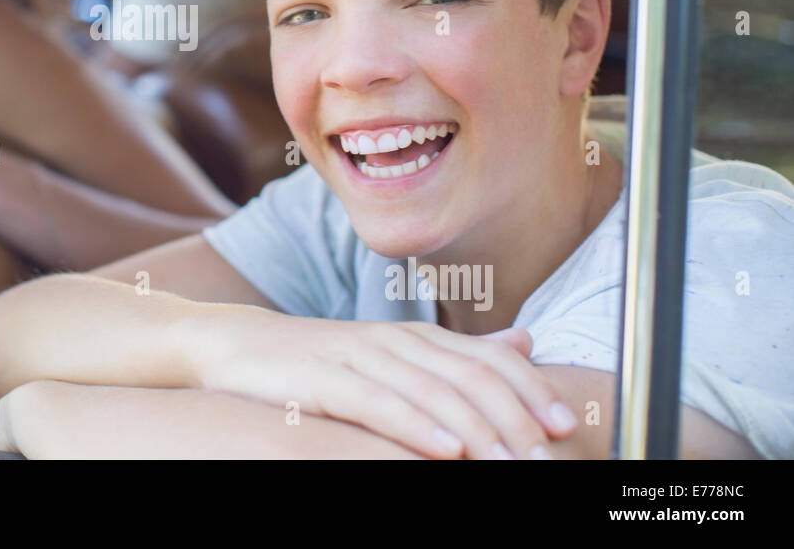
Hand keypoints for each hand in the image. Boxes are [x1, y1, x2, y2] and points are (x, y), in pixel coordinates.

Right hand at [193, 312, 576, 459]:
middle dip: (514, 418)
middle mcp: (392, 341)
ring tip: (510, 463)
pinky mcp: (322, 379)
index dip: (528, 389)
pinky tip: (447, 451)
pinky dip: (417, 427)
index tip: (562, 424)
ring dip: (478, 430)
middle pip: (468, 376)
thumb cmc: (319, 360)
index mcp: (414, 337)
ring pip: (431, 391)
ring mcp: (357, 356)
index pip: (485, 359)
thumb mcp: (393, 353)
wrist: (237, 346)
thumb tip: (525, 342)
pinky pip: (378, 404)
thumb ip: (457, 352)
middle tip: (544, 456)